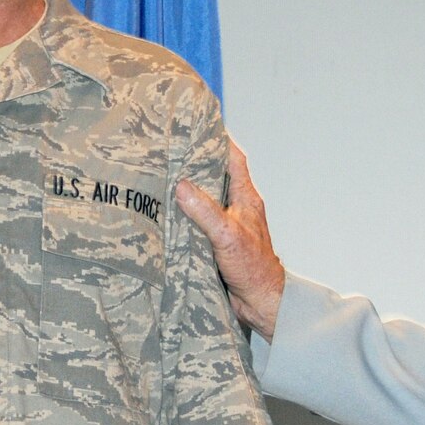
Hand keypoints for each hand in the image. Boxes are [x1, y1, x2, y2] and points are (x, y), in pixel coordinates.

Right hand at [175, 139, 286, 337]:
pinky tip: (167, 209)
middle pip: (217, 175)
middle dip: (198, 160)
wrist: (261, 301)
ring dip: (189, 187)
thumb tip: (182, 185)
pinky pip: (199, 218)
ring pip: (206, 197)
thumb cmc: (252, 267)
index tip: (201, 124)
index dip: (219, 140)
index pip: (234, 159)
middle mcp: (237, 207)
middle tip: (173, 146)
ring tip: (164, 172)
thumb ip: (204, 211)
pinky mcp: (217, 240)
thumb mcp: (226, 235)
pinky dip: (185, 211)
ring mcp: (227, 223)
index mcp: (246, 198)